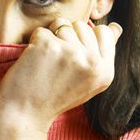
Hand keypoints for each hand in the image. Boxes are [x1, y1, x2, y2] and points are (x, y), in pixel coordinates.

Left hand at [0, 17, 122, 131]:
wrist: (24, 115)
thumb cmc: (54, 97)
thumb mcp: (88, 81)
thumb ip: (101, 55)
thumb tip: (115, 26)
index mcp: (106, 72)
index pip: (104, 32)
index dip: (85, 37)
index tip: (72, 55)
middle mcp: (92, 62)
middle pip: (82, 25)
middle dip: (66, 36)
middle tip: (56, 63)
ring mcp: (71, 52)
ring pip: (62, 24)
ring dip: (50, 38)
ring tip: (46, 62)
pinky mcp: (49, 46)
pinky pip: (42, 30)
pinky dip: (34, 43)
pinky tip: (34, 62)